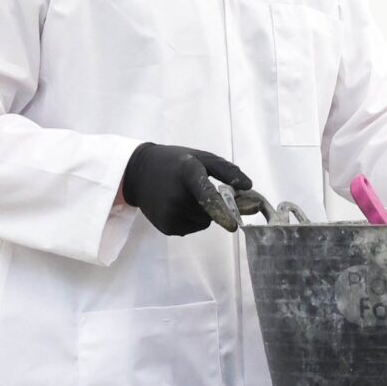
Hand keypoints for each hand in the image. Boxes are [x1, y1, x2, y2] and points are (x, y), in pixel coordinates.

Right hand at [121, 143, 253, 236]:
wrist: (137, 173)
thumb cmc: (175, 163)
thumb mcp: (201, 158)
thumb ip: (226, 170)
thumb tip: (248, 186)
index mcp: (187, 174)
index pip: (205, 195)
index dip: (220, 210)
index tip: (232, 225)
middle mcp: (176, 198)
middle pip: (211, 211)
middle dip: (219, 206)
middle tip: (207, 191)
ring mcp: (170, 215)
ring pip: (204, 221)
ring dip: (203, 212)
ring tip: (186, 196)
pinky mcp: (167, 228)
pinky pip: (193, 227)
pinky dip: (193, 219)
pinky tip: (179, 206)